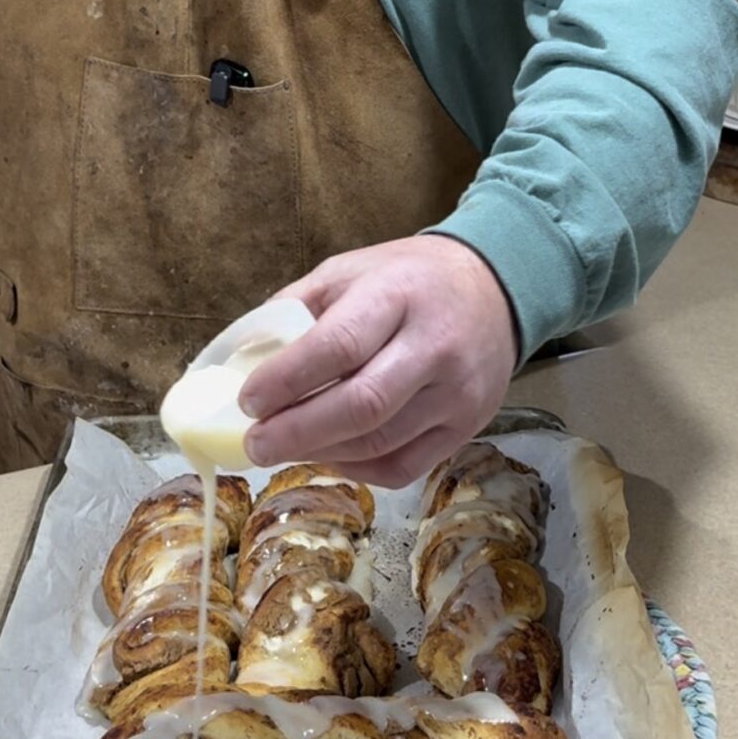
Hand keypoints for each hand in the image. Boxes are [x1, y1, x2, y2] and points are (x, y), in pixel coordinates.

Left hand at [239, 236, 518, 487]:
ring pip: (379, 442)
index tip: (247, 400)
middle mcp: (434, 346)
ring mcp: (456, 393)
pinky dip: (356, 468)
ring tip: (282, 449)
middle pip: (361, 405)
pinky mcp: (467, 427)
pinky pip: (403, 466)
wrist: (495, 288)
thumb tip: (242, 360)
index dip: (287, 379)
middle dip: (297, 432)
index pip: (339, 345)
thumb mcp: (349, 270)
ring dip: (320, 453)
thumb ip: (296, 309)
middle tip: (255, 443)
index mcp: (397, 295)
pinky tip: (329, 454)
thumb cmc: (408, 278)